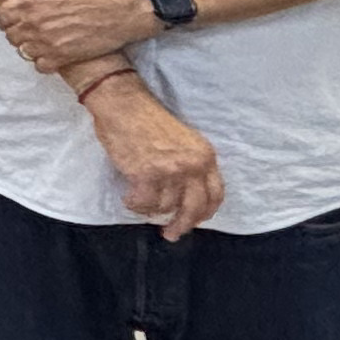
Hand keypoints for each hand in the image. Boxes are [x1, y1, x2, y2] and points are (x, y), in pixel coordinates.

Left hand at [0, 0, 157, 71]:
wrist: (122, 5)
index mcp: (28, 1)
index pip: (2, 17)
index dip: (10, 17)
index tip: (21, 16)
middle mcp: (33, 23)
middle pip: (11, 35)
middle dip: (19, 31)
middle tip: (36, 27)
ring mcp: (46, 42)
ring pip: (23, 52)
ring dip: (30, 46)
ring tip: (46, 39)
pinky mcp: (62, 58)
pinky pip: (39, 66)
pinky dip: (44, 61)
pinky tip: (55, 51)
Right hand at [84, 79, 223, 238]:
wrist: (123, 105)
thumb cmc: (148, 120)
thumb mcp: (183, 142)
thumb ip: (190, 166)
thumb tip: (184, 197)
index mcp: (205, 155)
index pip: (215, 194)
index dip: (205, 212)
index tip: (194, 221)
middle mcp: (193, 165)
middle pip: (194, 208)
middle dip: (182, 224)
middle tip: (171, 234)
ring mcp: (170, 171)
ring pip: (164, 206)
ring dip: (150, 208)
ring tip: (138, 198)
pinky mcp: (146, 175)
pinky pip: (143, 203)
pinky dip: (134, 204)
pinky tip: (128, 197)